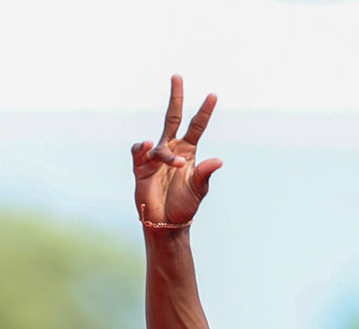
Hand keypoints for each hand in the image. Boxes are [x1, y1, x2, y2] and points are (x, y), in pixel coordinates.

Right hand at [131, 75, 221, 226]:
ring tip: (177, 166)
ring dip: (167, 155)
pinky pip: (139, 152)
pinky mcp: (141, 167)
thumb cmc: (184, 206)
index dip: (205, 111)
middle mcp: (172, 149)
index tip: (213, 95)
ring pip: (160, 144)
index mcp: (188, 151)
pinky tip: (146, 146)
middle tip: (177, 76)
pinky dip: (142, 148)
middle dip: (176, 97)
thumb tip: (218, 161)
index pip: (197, 125)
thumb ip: (204, 174)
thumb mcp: (198, 190)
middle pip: (172, 117)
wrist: (165, 223)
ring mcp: (155, 157)